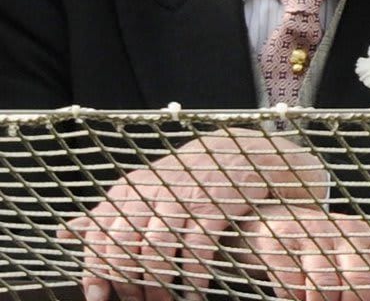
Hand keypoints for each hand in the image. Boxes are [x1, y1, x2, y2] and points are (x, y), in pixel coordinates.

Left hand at [59, 130, 328, 300]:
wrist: (233, 154)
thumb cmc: (184, 179)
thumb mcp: (142, 190)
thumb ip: (108, 213)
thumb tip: (64, 233)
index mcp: (127, 191)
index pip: (99, 237)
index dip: (96, 272)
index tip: (99, 298)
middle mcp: (150, 192)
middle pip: (126, 249)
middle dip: (131, 285)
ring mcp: (182, 198)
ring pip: (158, 252)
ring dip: (161, 285)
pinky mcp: (212, 205)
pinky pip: (196, 249)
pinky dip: (194, 277)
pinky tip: (195, 291)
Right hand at [231, 205, 369, 300]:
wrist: (275, 219)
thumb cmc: (322, 246)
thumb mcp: (354, 257)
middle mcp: (345, 234)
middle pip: (360, 282)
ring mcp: (312, 235)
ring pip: (325, 284)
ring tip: (315, 300)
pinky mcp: (279, 241)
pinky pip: (291, 282)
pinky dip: (294, 295)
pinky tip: (296, 292)